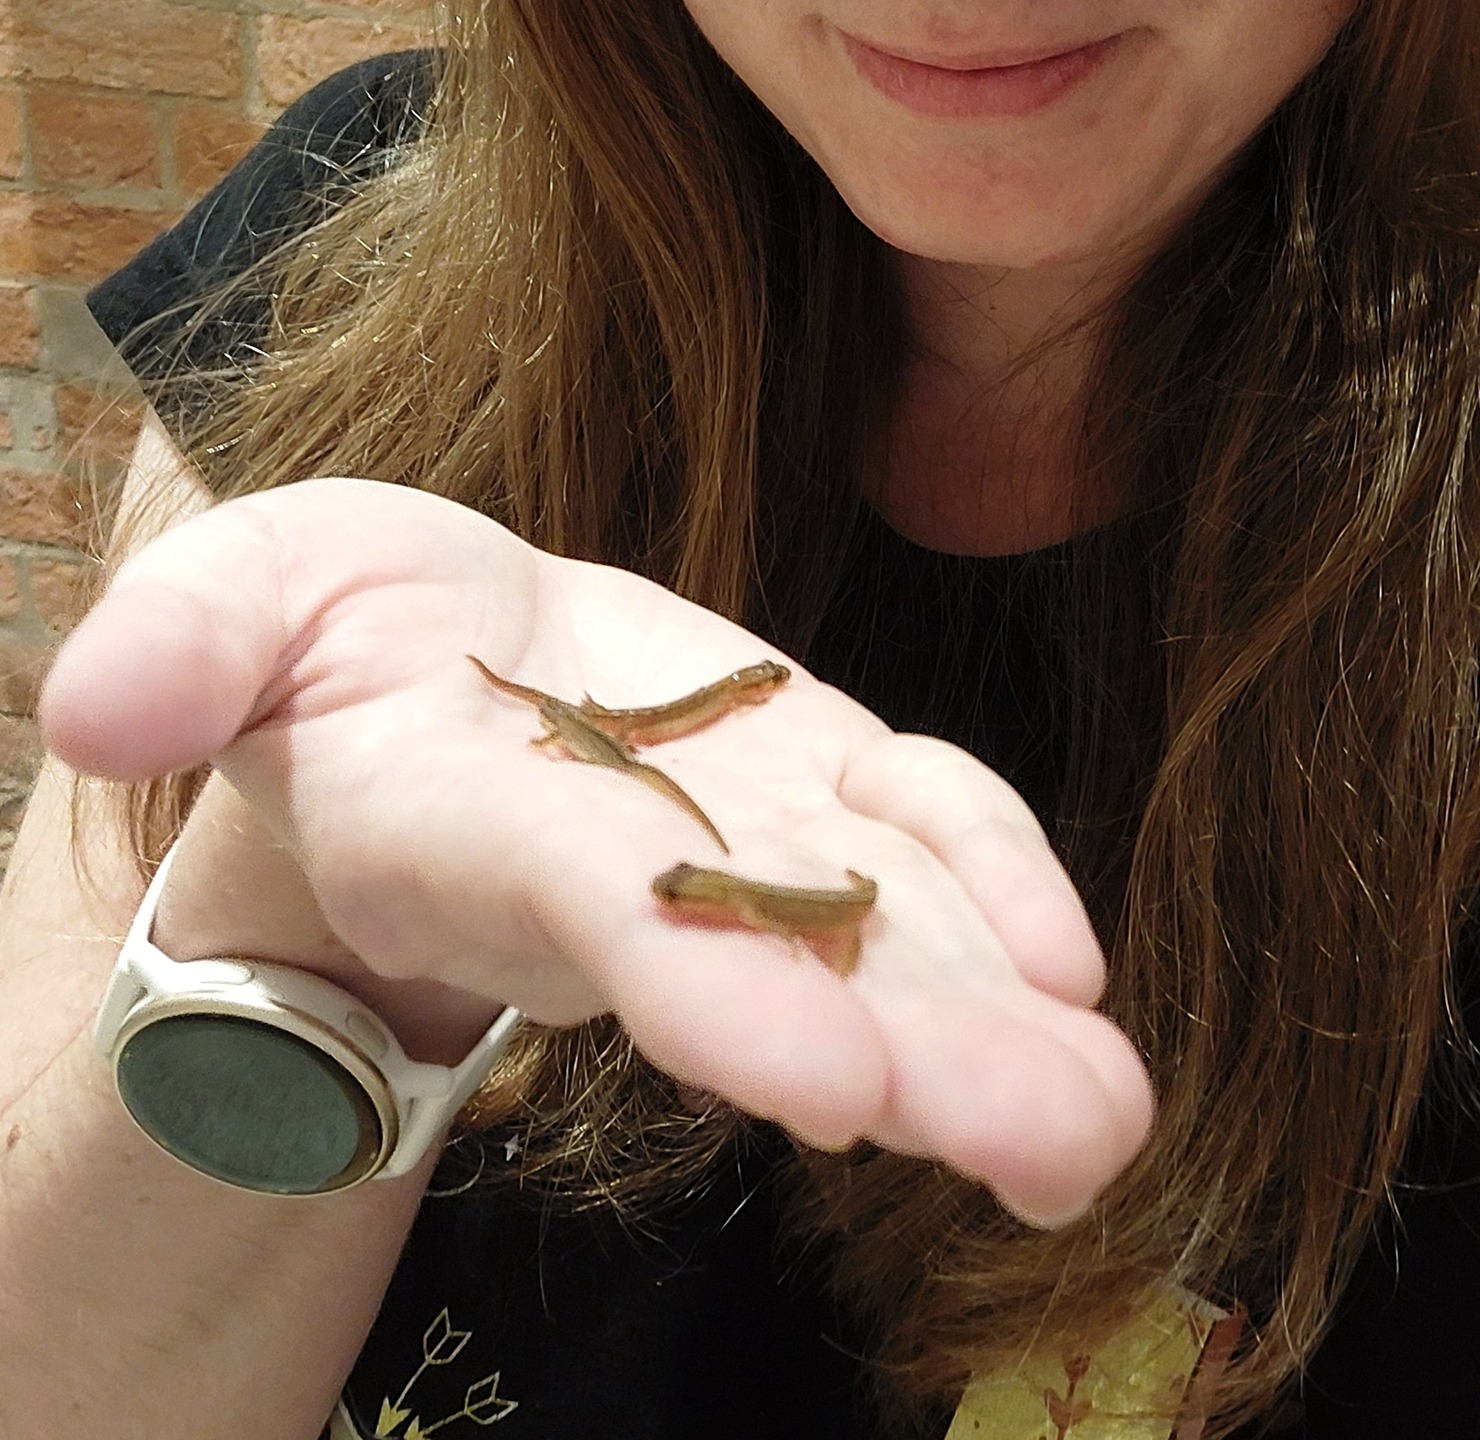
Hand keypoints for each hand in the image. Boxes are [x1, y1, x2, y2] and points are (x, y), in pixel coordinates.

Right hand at [39, 478, 1152, 1224]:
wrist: (432, 665)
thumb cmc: (327, 645)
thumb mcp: (236, 606)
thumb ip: (188, 642)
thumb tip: (93, 704)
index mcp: (505, 831)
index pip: (620, 926)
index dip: (720, 995)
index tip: (833, 1081)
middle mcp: (648, 867)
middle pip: (793, 976)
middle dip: (922, 1062)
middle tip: (1060, 1146)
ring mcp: (748, 830)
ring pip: (887, 937)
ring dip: (999, 1026)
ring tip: (1105, 1119)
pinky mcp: (816, 774)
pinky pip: (922, 836)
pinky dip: (996, 885)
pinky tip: (1071, 963)